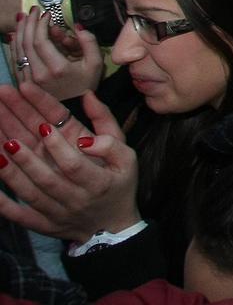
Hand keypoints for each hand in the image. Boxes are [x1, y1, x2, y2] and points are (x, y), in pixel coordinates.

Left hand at [0, 88, 137, 242]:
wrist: (113, 228)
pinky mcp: (43, 225)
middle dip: (27, 158)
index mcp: (99, 182)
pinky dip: (3, 205)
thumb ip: (109, 130)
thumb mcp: (127, 158)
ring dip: (12, 175)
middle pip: (47, 179)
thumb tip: (88, 97)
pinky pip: (20, 217)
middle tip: (10, 137)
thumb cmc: (119, 185)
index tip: (44, 127)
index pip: (75, 165)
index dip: (59, 148)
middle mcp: (76, 199)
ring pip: (30, 195)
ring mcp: (57, 214)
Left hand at [11, 10, 99, 100]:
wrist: (74, 108)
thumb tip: (77, 26)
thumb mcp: (96, 63)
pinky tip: (15, 34)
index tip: (46, 13)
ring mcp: (29, 80)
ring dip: (19, 32)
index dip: (40, 24)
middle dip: (28, 23)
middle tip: (33, 10)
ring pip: (18, 51)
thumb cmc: (86, 84)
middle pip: (27, 44)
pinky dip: (13, 45)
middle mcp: (39, 74)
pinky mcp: (23, 82)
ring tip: (23, 17)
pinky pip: (15, 61)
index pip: (41, 41)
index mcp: (58, 68)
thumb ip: (89, 43)